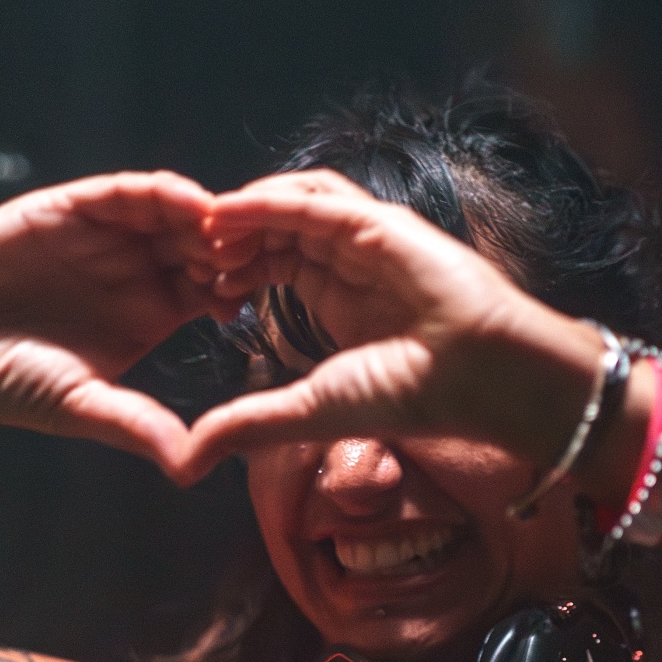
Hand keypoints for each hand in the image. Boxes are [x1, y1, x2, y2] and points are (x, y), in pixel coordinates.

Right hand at [0, 172, 236, 471]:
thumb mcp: (76, 407)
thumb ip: (133, 424)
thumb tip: (189, 465)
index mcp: (151, 312)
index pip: (214, 290)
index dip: (241, 291)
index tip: (263, 303)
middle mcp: (136, 269)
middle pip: (204, 245)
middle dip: (234, 247)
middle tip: (262, 256)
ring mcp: (104, 235)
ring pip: (173, 214)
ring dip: (206, 218)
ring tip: (231, 232)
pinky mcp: (69, 209)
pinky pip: (124, 193)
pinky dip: (158, 193)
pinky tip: (186, 203)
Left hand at [174, 171, 603, 484]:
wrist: (476, 378)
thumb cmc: (407, 395)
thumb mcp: (306, 411)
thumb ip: (248, 424)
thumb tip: (185, 461)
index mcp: (337, 298)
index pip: (274, 263)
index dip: (233, 270)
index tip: (197, 291)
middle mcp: (349, 261)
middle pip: (276, 229)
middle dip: (230, 237)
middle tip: (187, 254)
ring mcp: (366, 237)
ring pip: (293, 204)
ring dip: (245, 212)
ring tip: (203, 229)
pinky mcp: (379, 223)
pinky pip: (314, 200)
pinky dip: (268, 201)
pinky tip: (230, 212)